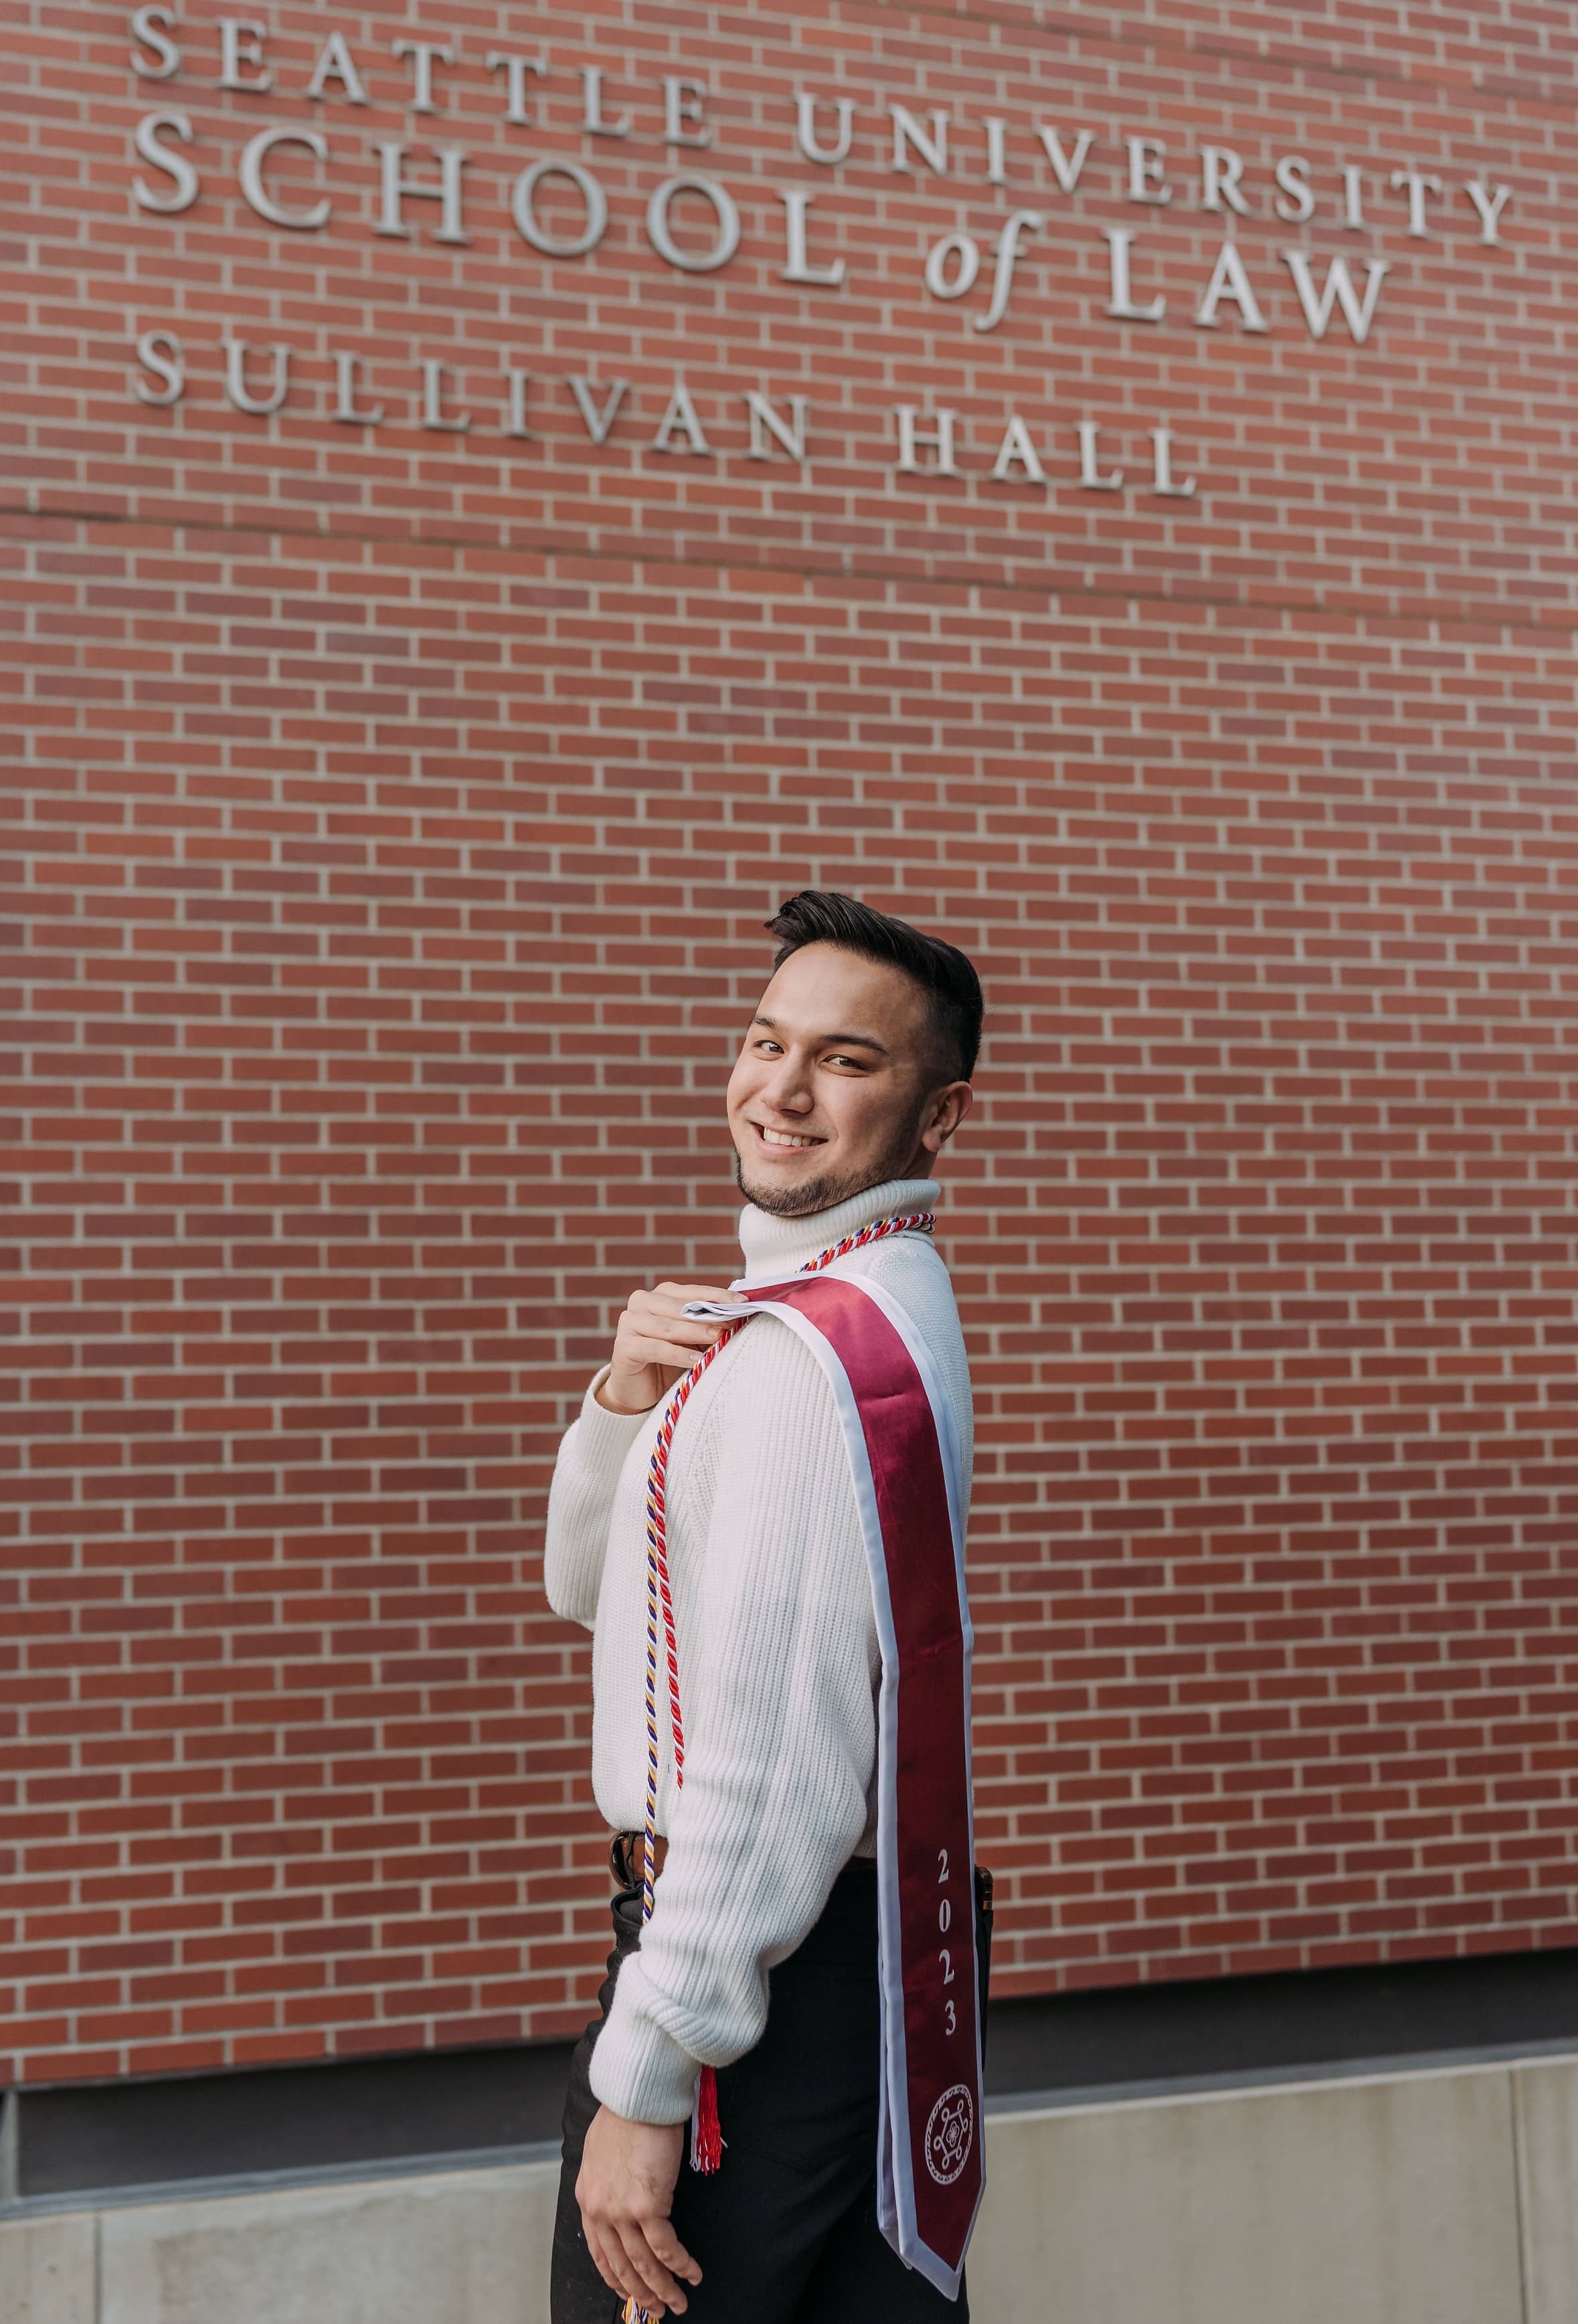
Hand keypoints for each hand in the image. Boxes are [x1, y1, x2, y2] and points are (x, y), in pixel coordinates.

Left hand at [576, 2106, 700, 2316]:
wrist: (637, 2095)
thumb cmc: (625, 2113)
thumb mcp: (600, 2151)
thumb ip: (606, 2179)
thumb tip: (619, 2194)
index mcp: (587, 2197)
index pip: (599, 2251)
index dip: (616, 2277)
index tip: (630, 2291)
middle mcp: (599, 2209)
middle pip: (621, 2265)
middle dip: (641, 2292)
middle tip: (657, 2309)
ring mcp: (621, 2210)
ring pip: (644, 2263)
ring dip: (663, 2288)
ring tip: (678, 2303)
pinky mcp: (647, 2205)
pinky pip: (666, 2247)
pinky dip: (680, 2265)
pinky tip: (691, 2274)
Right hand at [597, 1282, 734, 1415]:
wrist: (639, 1391)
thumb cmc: (669, 1360)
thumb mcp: (692, 1339)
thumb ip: (708, 1324)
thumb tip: (739, 1314)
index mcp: (660, 1295)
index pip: (692, 1292)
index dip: (717, 1296)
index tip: (743, 1302)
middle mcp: (642, 1302)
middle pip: (680, 1307)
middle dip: (708, 1315)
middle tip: (732, 1322)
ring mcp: (629, 1322)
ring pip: (668, 1326)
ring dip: (695, 1332)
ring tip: (718, 1339)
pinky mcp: (623, 1346)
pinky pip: (656, 1348)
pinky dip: (678, 1354)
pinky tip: (696, 1360)